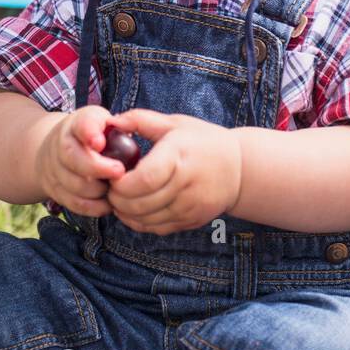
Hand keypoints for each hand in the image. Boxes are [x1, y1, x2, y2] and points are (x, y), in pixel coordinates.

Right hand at [34, 105, 132, 217]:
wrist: (58, 151)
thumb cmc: (92, 136)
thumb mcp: (103, 122)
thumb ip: (120, 126)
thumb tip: (135, 133)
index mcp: (77, 125)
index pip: (81, 125)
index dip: (90, 133)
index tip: (100, 143)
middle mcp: (61, 146)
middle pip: (74, 159)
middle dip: (98, 168)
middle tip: (119, 171)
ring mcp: (55, 170)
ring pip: (76, 185)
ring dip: (99, 189)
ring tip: (115, 187)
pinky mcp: (56, 191)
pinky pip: (77, 204)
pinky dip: (96, 206)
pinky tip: (108, 202)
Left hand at [100, 109, 242, 235]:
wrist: (240, 169)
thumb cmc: (203, 142)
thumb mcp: (176, 123)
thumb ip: (142, 120)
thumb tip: (111, 121)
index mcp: (179, 156)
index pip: (143, 180)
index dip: (120, 183)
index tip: (112, 175)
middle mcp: (186, 184)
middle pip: (140, 203)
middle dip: (117, 199)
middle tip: (109, 189)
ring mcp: (190, 206)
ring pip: (145, 219)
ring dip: (125, 212)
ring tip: (119, 199)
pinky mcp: (191, 221)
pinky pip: (157, 229)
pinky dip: (139, 222)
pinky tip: (134, 210)